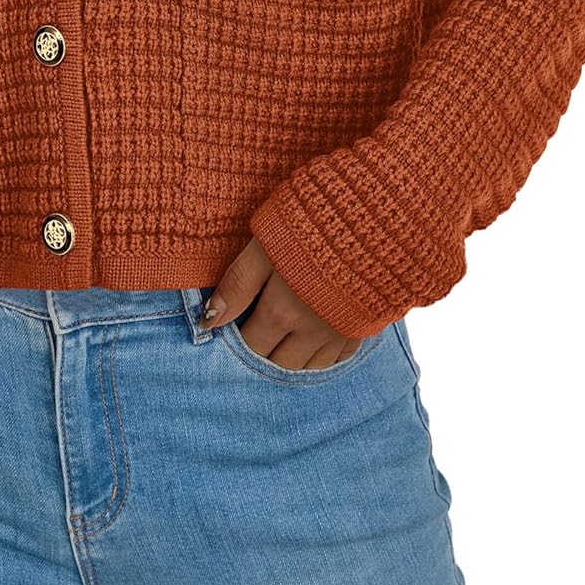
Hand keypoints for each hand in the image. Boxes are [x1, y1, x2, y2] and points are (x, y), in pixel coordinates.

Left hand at [201, 237, 361, 369]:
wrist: (374, 217)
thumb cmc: (312, 224)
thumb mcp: (265, 246)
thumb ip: (238, 284)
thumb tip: (210, 321)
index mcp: (282, 312)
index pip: (250, 345)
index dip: (237, 338)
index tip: (233, 325)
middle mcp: (311, 332)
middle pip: (279, 364)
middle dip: (263, 353)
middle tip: (256, 332)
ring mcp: (340, 332)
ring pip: (309, 367)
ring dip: (292, 359)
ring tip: (282, 339)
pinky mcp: (363, 326)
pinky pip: (339, 360)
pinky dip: (322, 357)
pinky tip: (314, 340)